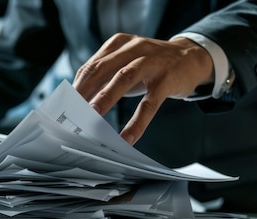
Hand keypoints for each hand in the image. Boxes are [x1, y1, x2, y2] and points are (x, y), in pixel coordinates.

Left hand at [72, 34, 213, 144]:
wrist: (191, 57)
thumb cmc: (152, 65)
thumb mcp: (127, 65)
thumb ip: (105, 79)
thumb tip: (81, 104)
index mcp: (119, 44)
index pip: (91, 66)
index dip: (76, 87)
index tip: (65, 107)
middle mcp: (134, 48)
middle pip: (101, 69)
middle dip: (83, 92)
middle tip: (71, 113)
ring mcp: (151, 62)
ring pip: (123, 79)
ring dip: (105, 99)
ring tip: (92, 118)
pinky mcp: (167, 79)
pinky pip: (149, 104)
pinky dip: (137, 122)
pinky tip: (127, 137)